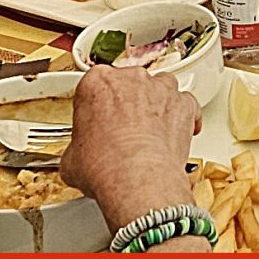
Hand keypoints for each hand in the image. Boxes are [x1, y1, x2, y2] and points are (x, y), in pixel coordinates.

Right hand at [64, 61, 198, 229]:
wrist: (136, 179)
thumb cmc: (104, 166)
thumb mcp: (71, 159)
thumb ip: (76, 148)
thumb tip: (77, 160)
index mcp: (97, 83)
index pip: (95, 86)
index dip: (97, 106)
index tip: (98, 120)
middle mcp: (131, 79)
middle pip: (130, 83)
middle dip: (128, 103)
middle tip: (123, 128)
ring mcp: (160, 89)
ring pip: (161, 87)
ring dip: (156, 104)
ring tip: (150, 129)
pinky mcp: (184, 104)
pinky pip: (187, 104)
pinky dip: (184, 116)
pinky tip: (177, 131)